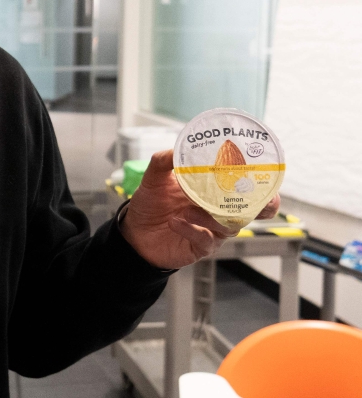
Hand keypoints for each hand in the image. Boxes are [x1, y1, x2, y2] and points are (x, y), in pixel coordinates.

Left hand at [119, 150, 280, 269]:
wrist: (134, 231)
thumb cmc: (151, 203)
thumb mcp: (154, 178)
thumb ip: (163, 161)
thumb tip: (175, 149)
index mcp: (214, 191)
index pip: (247, 188)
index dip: (262, 184)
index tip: (262, 172)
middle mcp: (218, 211)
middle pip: (252, 211)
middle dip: (258, 205)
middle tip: (245, 196)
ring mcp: (212, 230)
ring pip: (228, 225)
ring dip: (209, 215)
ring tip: (185, 209)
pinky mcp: (201, 247)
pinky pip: (206, 240)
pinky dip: (192, 229)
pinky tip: (176, 222)